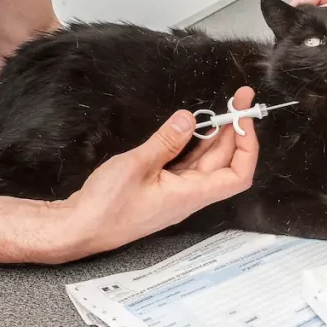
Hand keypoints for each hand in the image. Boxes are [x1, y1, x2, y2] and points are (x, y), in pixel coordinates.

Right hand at [56, 87, 258, 260]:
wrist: (78, 228)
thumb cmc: (105, 206)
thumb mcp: (136, 166)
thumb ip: (166, 141)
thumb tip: (189, 119)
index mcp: (191, 195)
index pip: (238, 175)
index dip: (248, 145)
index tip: (243, 117)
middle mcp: (189, 195)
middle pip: (224, 163)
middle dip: (234, 130)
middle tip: (238, 98)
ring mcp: (175, 192)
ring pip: (206, 162)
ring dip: (216, 136)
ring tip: (222, 108)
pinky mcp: (161, 188)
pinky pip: (186, 164)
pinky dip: (193, 144)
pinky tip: (192, 127)